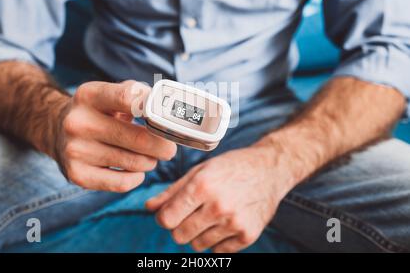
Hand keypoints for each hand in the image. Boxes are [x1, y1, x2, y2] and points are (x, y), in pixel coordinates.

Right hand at [51, 80, 176, 191]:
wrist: (56, 129)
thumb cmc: (98, 111)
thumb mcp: (111, 93)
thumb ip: (139, 94)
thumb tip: (168, 107)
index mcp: (90, 95)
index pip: (128, 98)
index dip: (154, 109)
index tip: (168, 118)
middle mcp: (78, 122)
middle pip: (139, 139)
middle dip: (163, 146)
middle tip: (170, 148)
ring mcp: (75, 150)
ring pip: (134, 163)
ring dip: (150, 162)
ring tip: (149, 157)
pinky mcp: (76, 174)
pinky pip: (121, 183)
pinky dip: (136, 178)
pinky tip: (136, 171)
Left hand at [145, 146, 295, 252]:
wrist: (269, 170)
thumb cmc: (231, 167)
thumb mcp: (200, 171)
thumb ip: (172, 191)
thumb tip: (149, 208)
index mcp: (202, 186)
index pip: (166, 219)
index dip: (164, 217)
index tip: (170, 213)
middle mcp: (218, 206)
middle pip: (179, 236)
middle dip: (180, 227)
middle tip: (191, 214)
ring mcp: (234, 223)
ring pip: (198, 245)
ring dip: (198, 234)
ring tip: (210, 216)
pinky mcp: (248, 235)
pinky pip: (218, 251)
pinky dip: (217, 241)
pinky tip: (224, 223)